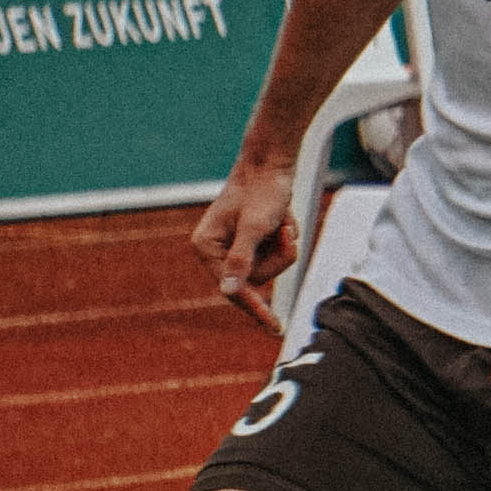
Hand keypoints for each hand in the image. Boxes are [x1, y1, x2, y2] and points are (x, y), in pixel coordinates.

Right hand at [191, 158, 303, 330]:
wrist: (272, 163)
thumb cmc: (262, 190)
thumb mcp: (255, 227)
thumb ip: (241, 260)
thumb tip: (229, 290)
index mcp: (206, 245)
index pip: (232, 288)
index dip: (255, 308)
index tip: (274, 326)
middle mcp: (215, 248)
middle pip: (255, 279)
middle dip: (277, 257)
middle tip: (284, 231)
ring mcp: (233, 245)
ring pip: (268, 267)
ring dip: (282, 247)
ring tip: (282, 222)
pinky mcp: (249, 241)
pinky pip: (273, 255)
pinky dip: (284, 240)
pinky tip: (283, 220)